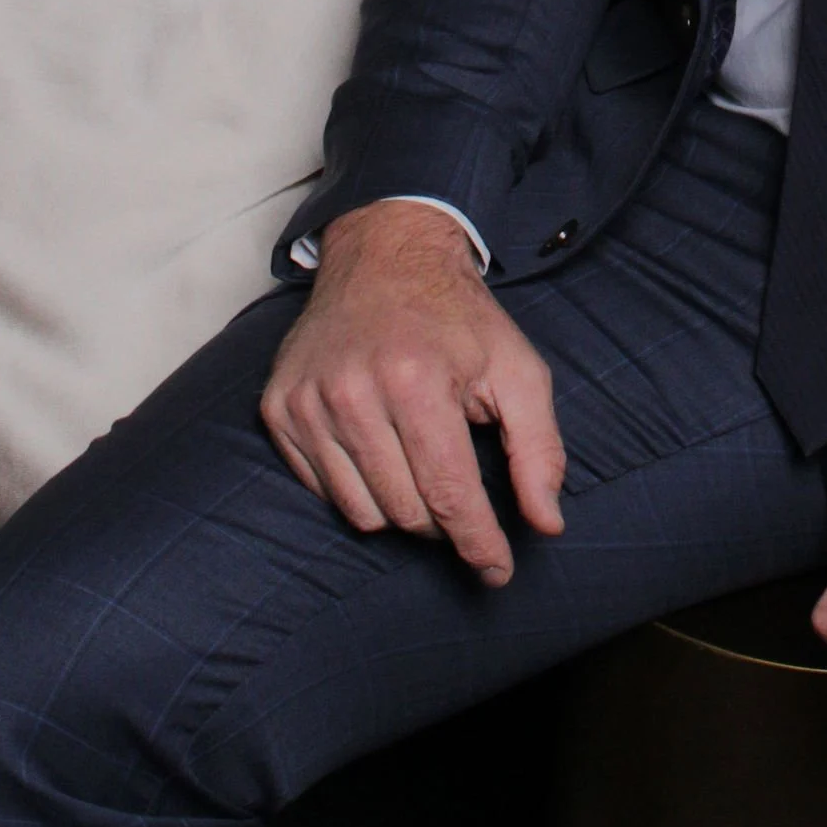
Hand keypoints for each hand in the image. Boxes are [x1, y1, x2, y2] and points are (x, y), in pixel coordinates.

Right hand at [260, 200, 565, 587]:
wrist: (383, 255)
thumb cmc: (457, 318)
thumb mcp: (517, 368)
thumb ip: (539, 448)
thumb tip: (547, 523)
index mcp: (415, 380)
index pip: (449, 495)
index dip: (479, 543)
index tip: (498, 571)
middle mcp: (352, 392)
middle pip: (407, 512)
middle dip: (444, 519)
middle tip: (460, 488)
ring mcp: (307, 401)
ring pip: (363, 513)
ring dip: (401, 506)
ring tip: (420, 459)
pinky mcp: (279, 410)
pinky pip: (324, 492)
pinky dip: (358, 487)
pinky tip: (379, 446)